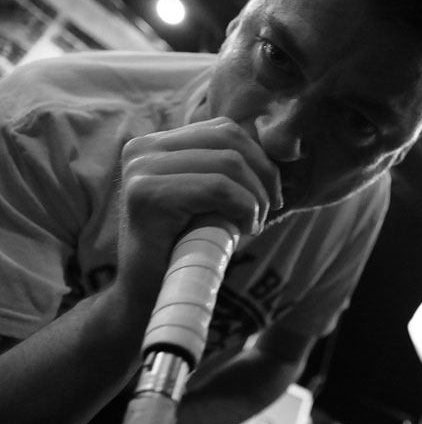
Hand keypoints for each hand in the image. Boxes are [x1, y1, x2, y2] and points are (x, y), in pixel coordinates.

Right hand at [114, 117, 282, 308]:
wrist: (149, 294)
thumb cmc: (186, 245)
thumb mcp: (209, 198)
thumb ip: (227, 168)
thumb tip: (278, 145)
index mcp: (156, 144)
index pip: (225, 129)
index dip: (260, 159)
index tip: (271, 194)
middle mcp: (142, 149)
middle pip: (230, 140)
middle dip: (264, 175)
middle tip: (269, 210)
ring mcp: (141, 169)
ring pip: (229, 163)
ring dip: (256, 196)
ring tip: (254, 223)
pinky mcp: (147, 195)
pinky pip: (218, 188)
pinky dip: (245, 208)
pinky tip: (245, 229)